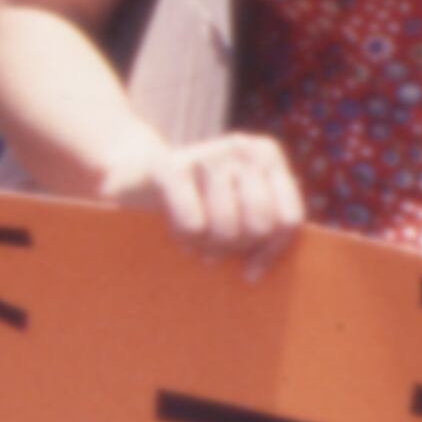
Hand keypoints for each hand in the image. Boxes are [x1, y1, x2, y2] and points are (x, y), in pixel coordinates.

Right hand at [106, 124, 304, 268]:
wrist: (134, 180)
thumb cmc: (197, 205)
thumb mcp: (241, 216)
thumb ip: (267, 233)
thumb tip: (254, 273)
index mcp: (266, 155)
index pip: (287, 219)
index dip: (269, 250)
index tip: (249, 265)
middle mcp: (240, 148)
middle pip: (259, 225)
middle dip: (235, 245)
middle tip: (214, 242)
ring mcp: (205, 154)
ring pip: (227, 227)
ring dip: (206, 243)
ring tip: (194, 233)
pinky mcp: (168, 168)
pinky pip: (194, 223)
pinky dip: (185, 237)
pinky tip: (177, 232)